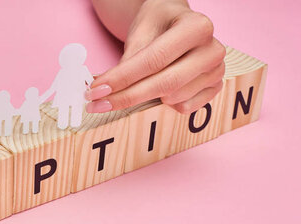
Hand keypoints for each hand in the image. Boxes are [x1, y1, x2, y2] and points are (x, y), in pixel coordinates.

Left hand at [86, 0, 225, 113]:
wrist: (178, 23)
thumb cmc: (159, 23)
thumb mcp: (141, 29)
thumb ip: (128, 59)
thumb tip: (105, 89)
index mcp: (197, 27)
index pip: (153, 60)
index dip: (122, 78)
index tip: (96, 90)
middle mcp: (212, 50)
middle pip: (164, 84)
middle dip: (126, 97)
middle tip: (97, 103)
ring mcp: (217, 71)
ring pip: (172, 98)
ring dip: (146, 98)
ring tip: (134, 86)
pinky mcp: (215, 89)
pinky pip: (184, 108)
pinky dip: (164, 104)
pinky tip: (158, 90)